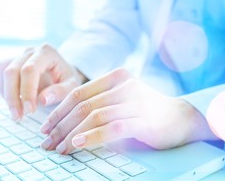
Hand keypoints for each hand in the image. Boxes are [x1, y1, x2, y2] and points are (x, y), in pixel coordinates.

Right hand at [0, 44, 87, 120]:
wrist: (63, 71)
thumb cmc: (67, 79)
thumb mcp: (72, 86)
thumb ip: (60, 92)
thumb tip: (43, 100)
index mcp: (47, 53)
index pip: (29, 69)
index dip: (27, 91)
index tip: (30, 111)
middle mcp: (30, 51)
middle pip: (11, 71)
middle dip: (12, 97)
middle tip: (18, 116)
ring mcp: (18, 54)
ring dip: (4, 92)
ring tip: (17, 107)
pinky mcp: (8, 60)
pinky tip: (4, 95)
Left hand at [40, 68, 216, 153]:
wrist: (179, 118)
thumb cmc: (146, 111)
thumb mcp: (121, 100)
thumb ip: (99, 104)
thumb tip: (65, 123)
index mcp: (117, 77)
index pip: (78, 93)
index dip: (58, 111)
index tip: (45, 127)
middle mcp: (125, 85)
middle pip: (83, 105)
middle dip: (61, 125)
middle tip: (48, 142)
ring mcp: (135, 101)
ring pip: (94, 116)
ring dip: (72, 134)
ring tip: (60, 147)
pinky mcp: (143, 119)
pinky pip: (112, 128)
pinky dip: (92, 136)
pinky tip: (78, 144)